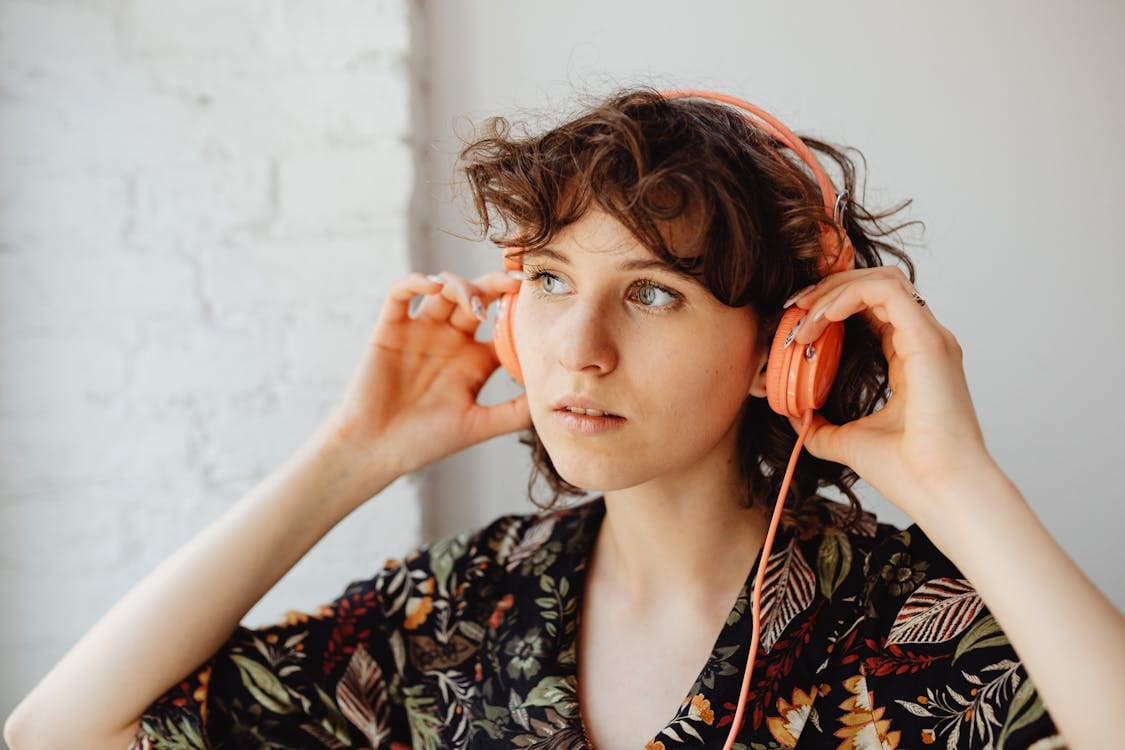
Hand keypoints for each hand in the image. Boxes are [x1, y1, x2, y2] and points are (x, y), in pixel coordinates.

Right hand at [318, 270, 529, 481]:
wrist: (376, 450)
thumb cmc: (425, 442)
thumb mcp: (478, 425)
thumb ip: (514, 411)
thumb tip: (554, 396)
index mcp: (474, 359)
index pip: (503, 323)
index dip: (520, 309)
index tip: (539, 301)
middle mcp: (450, 339)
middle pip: (478, 296)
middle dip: (496, 284)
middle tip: (514, 283)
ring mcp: (420, 330)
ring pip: (444, 288)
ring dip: (461, 285)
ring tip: (475, 304)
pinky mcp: (390, 328)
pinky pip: (401, 294)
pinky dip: (416, 281)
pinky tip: (433, 285)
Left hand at [786, 266, 997, 523]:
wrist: (940, 490)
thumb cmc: (910, 472)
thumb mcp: (848, 442)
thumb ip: (822, 426)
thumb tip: (796, 416)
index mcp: (912, 359)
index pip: (873, 310)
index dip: (832, 307)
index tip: (796, 325)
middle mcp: (925, 341)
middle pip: (877, 286)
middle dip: (829, 289)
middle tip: (793, 310)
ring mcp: (931, 338)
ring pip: (882, 280)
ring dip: (835, 290)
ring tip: (803, 314)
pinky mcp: (928, 341)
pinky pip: (885, 293)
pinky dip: (848, 295)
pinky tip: (821, 317)